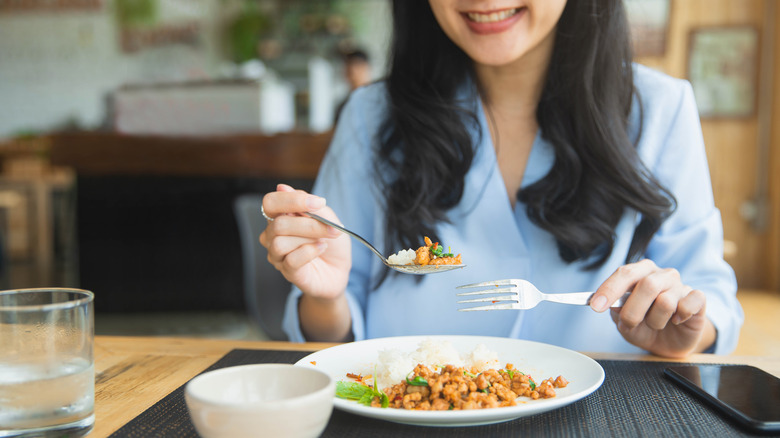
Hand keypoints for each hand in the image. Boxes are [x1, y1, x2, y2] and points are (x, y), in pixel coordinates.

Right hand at [259, 184, 350, 300]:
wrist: (340, 269)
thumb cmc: (331, 240)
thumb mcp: (326, 217)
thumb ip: (307, 204)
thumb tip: (282, 187)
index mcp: (280, 216)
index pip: (270, 202)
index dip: (291, 200)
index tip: (319, 203)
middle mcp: (272, 235)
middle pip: (279, 223)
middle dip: (309, 224)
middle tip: (332, 228)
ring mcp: (277, 255)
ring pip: (281, 242)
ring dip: (309, 239)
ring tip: (325, 240)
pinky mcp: (287, 272)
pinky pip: (291, 260)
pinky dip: (310, 252)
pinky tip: (321, 249)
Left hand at [590, 259, 714, 357]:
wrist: (669, 342)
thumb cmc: (644, 326)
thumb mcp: (624, 322)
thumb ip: (617, 311)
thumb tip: (610, 304)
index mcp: (639, 273)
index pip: (624, 273)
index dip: (609, 289)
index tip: (596, 306)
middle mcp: (660, 274)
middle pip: (647, 285)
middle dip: (633, 310)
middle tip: (629, 323)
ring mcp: (680, 285)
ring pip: (666, 301)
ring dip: (655, 321)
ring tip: (656, 324)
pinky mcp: (698, 298)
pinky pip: (689, 305)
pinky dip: (680, 317)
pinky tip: (677, 321)